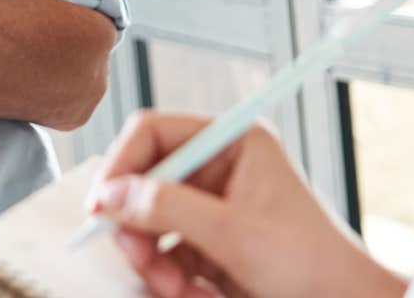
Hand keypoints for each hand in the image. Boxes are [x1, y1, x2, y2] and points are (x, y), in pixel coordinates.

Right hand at [86, 111, 405, 297]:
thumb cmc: (311, 264)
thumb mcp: (233, 234)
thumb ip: (167, 207)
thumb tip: (112, 195)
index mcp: (232, 142)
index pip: (153, 132)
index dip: (121, 165)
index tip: (102, 206)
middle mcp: (219, 167)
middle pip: (144, 180)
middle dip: (139, 227)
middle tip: (140, 260)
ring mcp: (213, 206)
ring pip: (150, 222)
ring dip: (154, 260)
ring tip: (175, 289)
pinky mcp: (211, 243)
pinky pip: (166, 252)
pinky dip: (169, 278)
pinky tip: (191, 295)